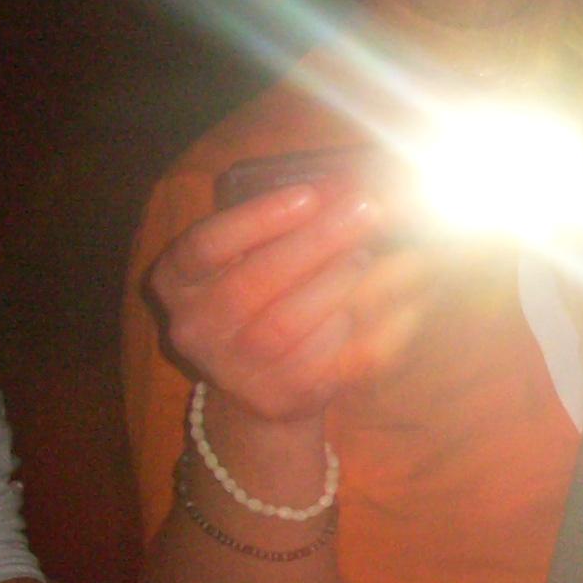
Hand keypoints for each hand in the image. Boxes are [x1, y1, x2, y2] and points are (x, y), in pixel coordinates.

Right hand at [148, 182, 426, 427]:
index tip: (310, 194)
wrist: (263, 386)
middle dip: (316, 243)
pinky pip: (327, 363)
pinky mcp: (278, 397)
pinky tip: (405, 305)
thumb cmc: (266, 299)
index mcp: (178, 281)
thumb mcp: (260, 255)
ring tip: (371, 256)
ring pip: (288, 325)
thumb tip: (350, 185)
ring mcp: (233, 369)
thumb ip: (294, 221)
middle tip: (366, 211)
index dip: (258, 219)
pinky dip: (370, 331)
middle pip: (253, 283)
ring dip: (338, 284)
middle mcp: (195, 327)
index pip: (205, 245)